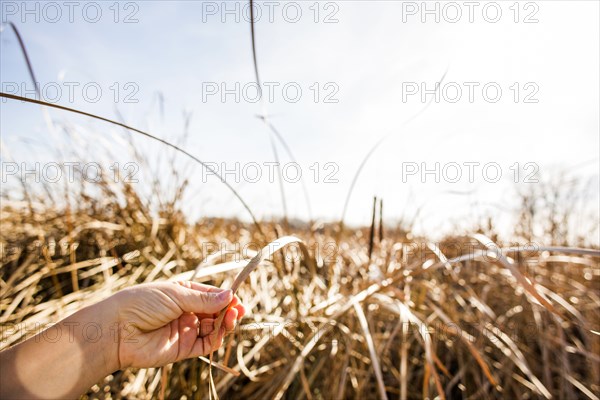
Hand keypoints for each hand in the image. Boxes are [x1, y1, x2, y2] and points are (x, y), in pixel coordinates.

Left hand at [112, 281, 245, 368]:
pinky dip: (217, 337)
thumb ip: (204, 299)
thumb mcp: (175, 295)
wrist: (117, 330)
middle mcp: (186, 312)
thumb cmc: (141, 304)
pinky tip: (222, 329)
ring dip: (226, 323)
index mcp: (183, 294)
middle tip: (240, 309)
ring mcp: (185, 331)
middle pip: (215, 312)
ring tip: (233, 316)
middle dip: (229, 310)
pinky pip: (206, 344)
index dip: (225, 296)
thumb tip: (230, 295)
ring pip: (214, 328)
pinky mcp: (183, 349)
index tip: (236, 297)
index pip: (211, 295)